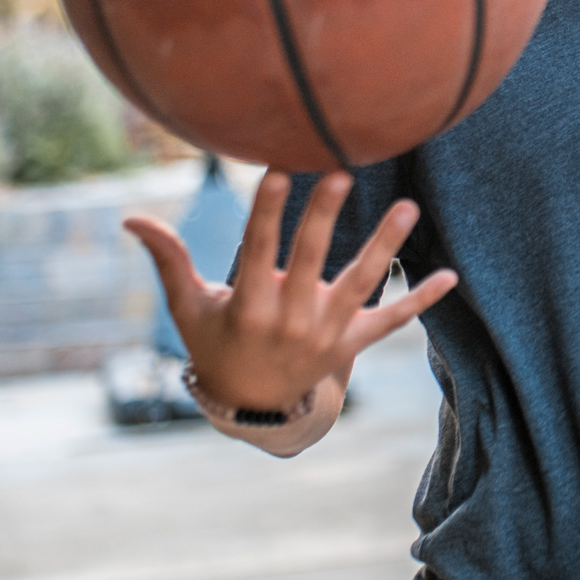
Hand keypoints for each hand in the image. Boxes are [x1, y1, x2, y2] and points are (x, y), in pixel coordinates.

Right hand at [123, 169, 456, 413]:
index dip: (267, 213)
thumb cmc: (217, 344)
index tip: (277, 172)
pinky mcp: (353, 343)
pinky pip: (392, 321)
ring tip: (408, 207)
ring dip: (385, 246)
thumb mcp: (188, 307)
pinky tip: (450, 276)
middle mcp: (290, 319)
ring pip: (361, 284)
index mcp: (248, 307)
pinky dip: (421, 300)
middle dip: (324, 219)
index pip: (258, 252)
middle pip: (310, 261)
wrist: (253, 407)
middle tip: (342, 175)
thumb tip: (130, 216)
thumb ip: (167, 258)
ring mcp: (327, 333)